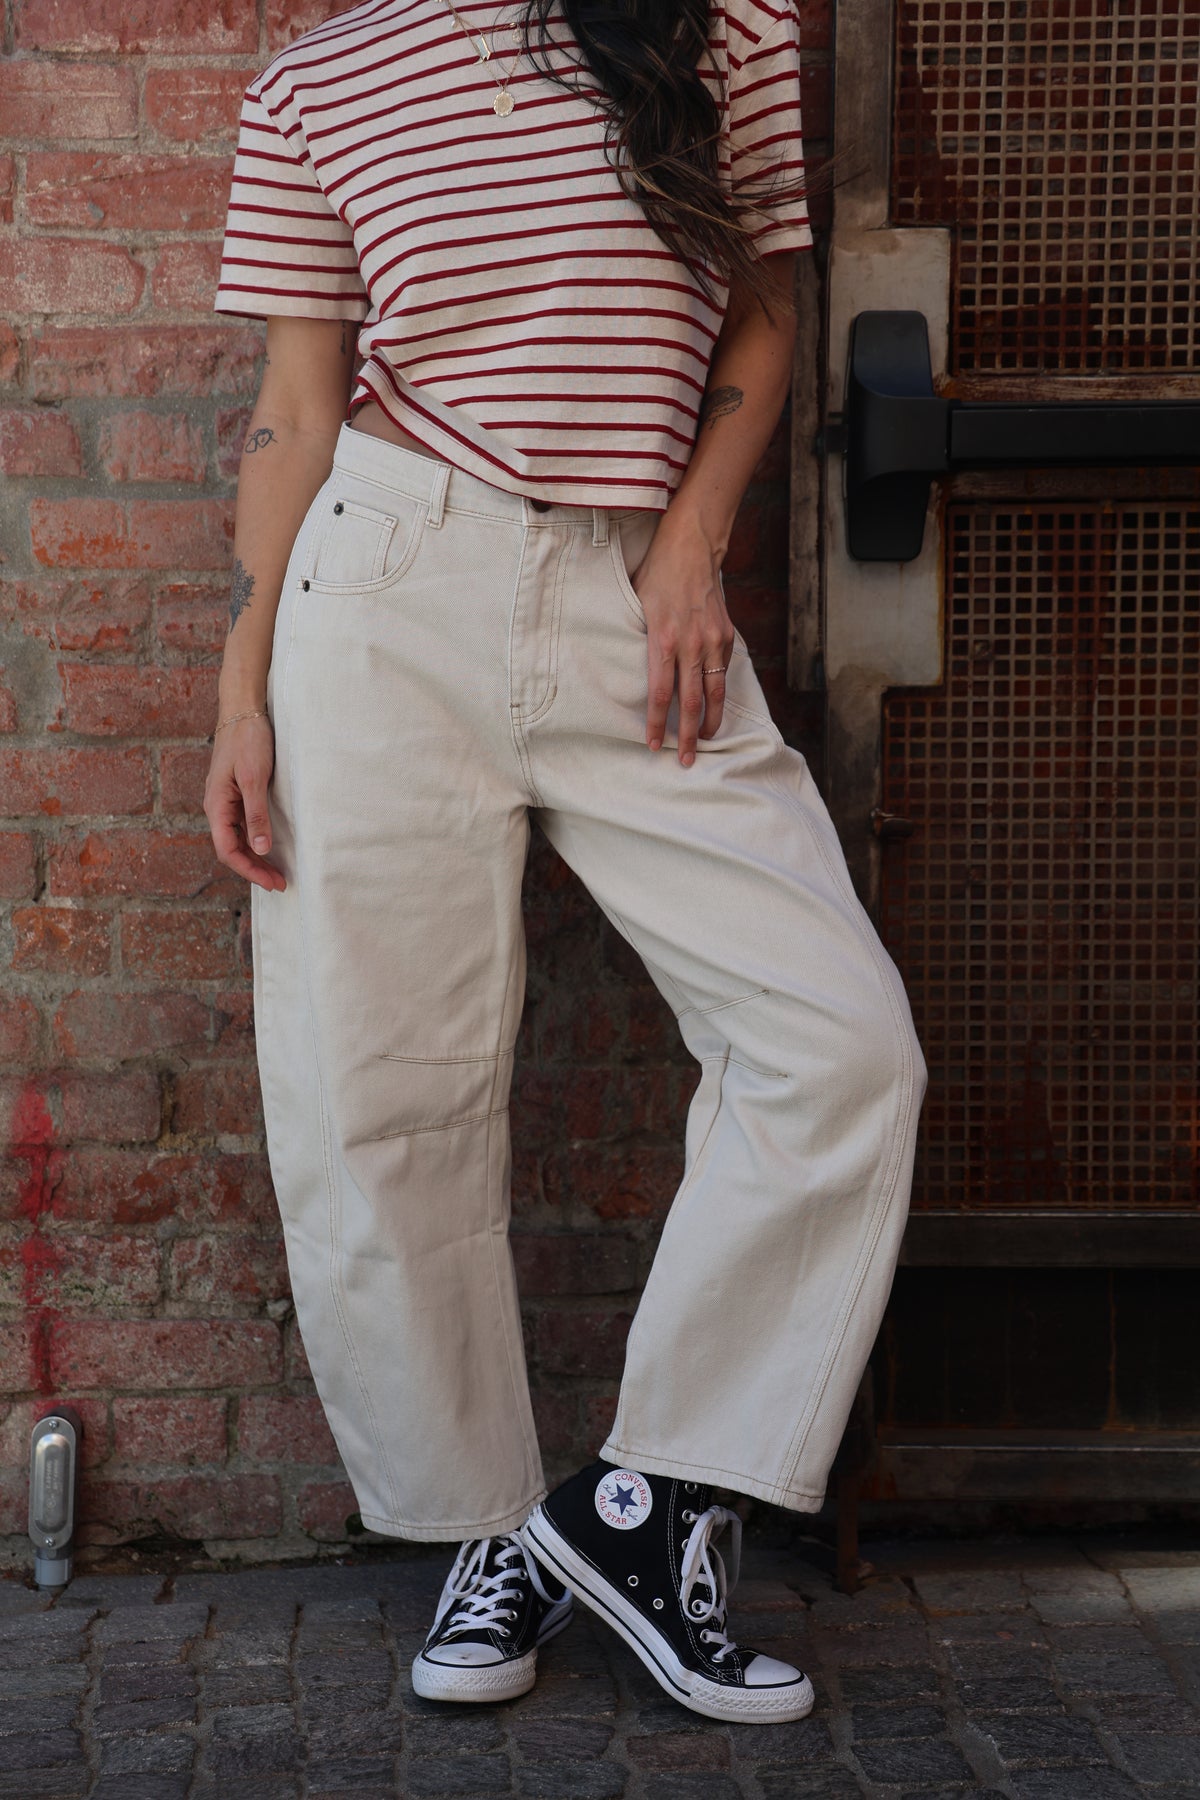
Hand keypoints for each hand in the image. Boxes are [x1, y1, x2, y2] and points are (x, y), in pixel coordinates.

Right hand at [204, 716, 286, 890]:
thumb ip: (256, 814)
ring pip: (237, 839)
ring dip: (255, 857)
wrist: (243, 710)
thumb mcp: (255, 778)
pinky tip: (268, 848)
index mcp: (216, 805)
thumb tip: (260, 848)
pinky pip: (242, 826)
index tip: (272, 882)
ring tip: (276, 871)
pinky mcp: (235, 794)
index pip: (228, 849)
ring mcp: (226, 801)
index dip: (249, 870)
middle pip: (232, 848)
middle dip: (254, 868)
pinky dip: (255, 841)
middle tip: (280, 883)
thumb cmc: (248, 739)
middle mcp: (217, 806)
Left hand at [629, 514, 734, 766]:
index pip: (661, 694)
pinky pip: (723, 672)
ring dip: (709, 722)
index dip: (658, 724)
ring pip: (714, 693)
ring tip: (704, 741)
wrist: (692, 548)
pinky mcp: (726, 635)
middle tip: (685, 761)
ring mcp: (712, 640)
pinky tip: (713, 708)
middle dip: (687, 736)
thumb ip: (638, 641)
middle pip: (690, 703)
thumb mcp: (635, 606)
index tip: (654, 745)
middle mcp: (690, 644)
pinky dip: (719, 693)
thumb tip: (631, 669)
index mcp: (662, 639)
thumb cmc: (656, 575)